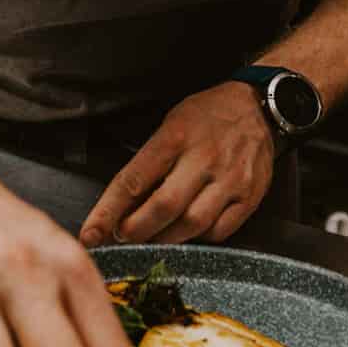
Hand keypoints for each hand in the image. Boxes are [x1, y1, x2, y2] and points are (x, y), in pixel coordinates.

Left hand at [79, 84, 273, 247]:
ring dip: (164, 239)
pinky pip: (219, 231)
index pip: (134, 180)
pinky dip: (198, 238)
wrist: (257, 107)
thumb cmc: (206, 117)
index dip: (108, 212)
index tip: (91, 233)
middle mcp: (204, 159)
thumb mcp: (169, 125)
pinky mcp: (250, 196)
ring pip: (192, 225)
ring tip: (152, 236)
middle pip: (163, 207)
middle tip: (122, 236)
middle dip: (135, 230)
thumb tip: (120, 207)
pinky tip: (187, 229)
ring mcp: (230, 179)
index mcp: (176, 137)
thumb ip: (148, 164)